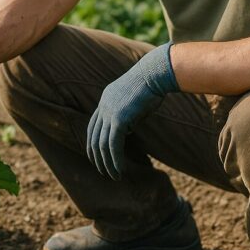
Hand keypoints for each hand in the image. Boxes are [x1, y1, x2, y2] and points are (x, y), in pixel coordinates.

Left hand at [87, 42, 177, 180]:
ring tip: (115, 176)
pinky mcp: (119, 118)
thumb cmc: (152, 85)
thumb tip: (125, 132)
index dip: (93, 144)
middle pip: (94, 138)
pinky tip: (120, 170)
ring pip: (102, 145)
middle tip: (105, 172)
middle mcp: (103, 106)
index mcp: (105, 99)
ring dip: (107, 163)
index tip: (98, 158)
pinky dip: (115, 160)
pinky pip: (113, 145)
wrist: (156, 73)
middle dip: (98, 158)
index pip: (93, 127)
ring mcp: (109, 112)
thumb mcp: (134, 100)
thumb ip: (126, 115)